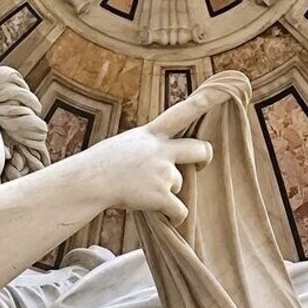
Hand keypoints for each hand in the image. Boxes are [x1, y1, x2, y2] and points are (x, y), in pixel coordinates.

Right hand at [82, 84, 230, 224]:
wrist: (89, 182)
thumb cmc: (101, 165)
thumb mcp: (125, 144)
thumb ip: (147, 147)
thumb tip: (163, 159)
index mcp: (150, 134)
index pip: (180, 113)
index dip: (203, 102)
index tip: (219, 90)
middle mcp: (161, 150)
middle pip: (200, 149)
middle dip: (204, 157)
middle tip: (201, 165)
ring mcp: (162, 172)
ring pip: (180, 185)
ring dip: (167, 192)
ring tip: (142, 192)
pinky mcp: (161, 195)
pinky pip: (180, 210)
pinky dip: (174, 217)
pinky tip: (163, 217)